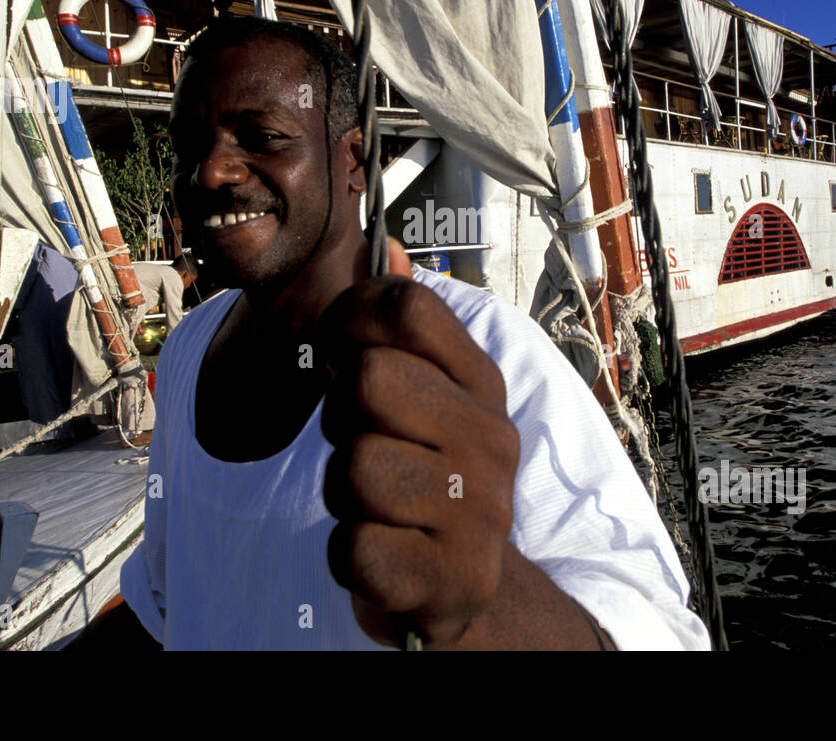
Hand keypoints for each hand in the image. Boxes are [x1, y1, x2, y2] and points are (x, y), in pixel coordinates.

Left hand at [318, 238, 520, 647]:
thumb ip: (397, 328)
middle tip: (369, 446)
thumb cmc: (419, 477)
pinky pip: (354, 547)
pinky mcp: (456, 578)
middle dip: (343, 419)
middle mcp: (494, 439)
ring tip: (378, 505)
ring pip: (354, 467)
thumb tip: (389, 248)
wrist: (459, 586)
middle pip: (367, 380)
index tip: (342, 352)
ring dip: (343, 493)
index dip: (349, 319)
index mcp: (481, 384)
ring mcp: (483, 512)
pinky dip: (350, 555)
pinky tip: (384, 553)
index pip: (406, 306)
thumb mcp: (417, 396)